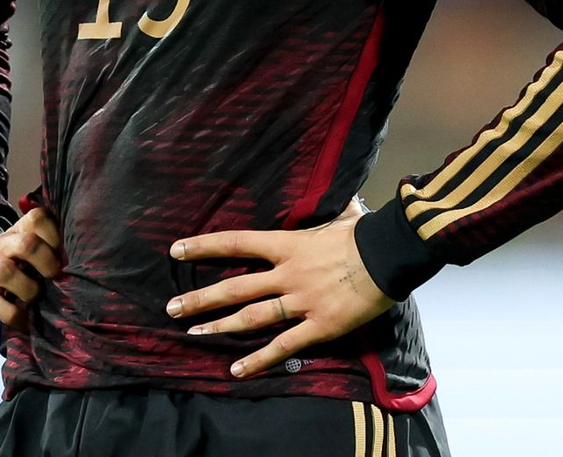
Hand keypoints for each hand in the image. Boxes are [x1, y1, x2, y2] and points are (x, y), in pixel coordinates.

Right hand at [0, 207, 62, 329]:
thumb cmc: (13, 266)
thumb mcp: (28, 251)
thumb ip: (49, 248)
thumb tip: (86, 260)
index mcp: (19, 232)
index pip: (38, 218)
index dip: (55, 235)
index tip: (63, 255)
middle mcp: (2, 245)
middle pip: (26, 243)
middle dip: (46, 263)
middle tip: (54, 277)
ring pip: (5, 272)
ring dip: (28, 290)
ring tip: (36, 300)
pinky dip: (13, 315)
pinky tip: (25, 321)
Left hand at [165, 198, 393, 377]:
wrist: (390, 257)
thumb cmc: (364, 233)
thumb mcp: (337, 214)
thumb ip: (327, 208)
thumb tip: (337, 192)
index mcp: (286, 244)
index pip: (235, 243)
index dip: (203, 246)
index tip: (176, 250)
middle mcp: (286, 273)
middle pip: (235, 286)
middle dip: (200, 298)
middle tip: (172, 306)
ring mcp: (301, 301)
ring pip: (252, 317)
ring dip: (220, 326)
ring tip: (193, 333)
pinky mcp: (319, 327)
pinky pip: (283, 345)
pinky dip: (259, 359)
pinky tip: (236, 369)